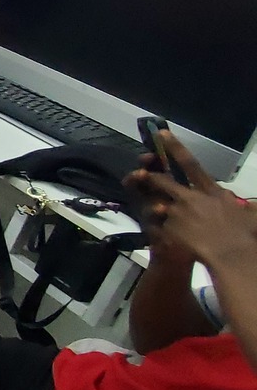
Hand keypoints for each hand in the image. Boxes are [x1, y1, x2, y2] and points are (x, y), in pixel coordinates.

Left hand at [129, 135, 256, 270]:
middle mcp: (191, 198)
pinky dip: (165, 232)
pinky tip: (171, 240)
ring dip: (159, 209)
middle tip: (143, 174)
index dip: (175, 147)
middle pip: (164, 182)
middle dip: (153, 177)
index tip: (162, 134)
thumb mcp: (249, 216)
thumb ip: (243, 207)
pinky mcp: (170, 229)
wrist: (232, 255)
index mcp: (211, 192)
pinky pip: (162, 228)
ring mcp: (178, 213)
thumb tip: (247, 206)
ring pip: (159, 206)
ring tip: (159, 214)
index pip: (190, 164)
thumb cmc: (245, 234)